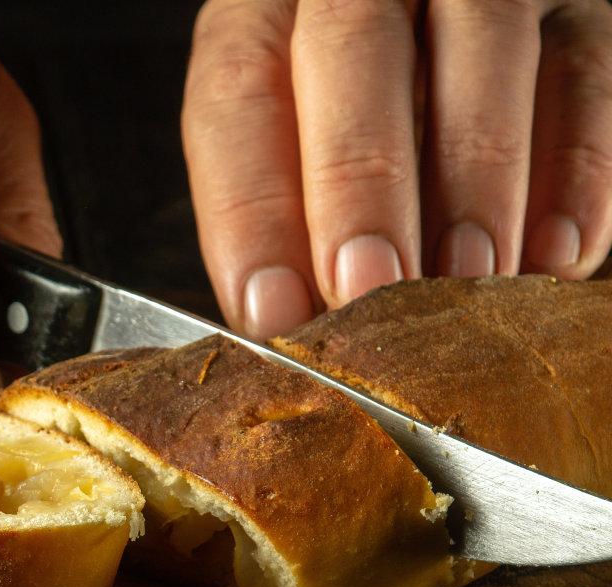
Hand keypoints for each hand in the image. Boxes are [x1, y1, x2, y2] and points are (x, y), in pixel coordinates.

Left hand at [183, 0, 611, 339]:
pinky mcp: (583, 7)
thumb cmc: (347, 112)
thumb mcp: (293, 137)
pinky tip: (555, 255)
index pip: (238, 91)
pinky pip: (589, 76)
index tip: (272, 309)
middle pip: (353, 55)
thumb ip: (285, 211)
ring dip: (476, 183)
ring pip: (485, 52)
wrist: (441, 31)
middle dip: (360, 186)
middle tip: (369, 289)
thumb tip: (290, 326)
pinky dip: (577, 171)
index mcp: (268, 11)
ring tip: (466, 283)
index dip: (250, 208)